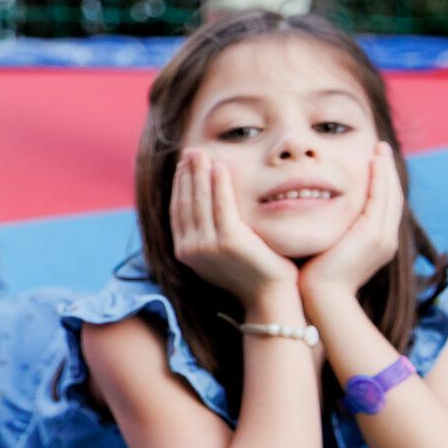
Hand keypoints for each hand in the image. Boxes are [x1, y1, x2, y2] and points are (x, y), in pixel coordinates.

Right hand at [171, 149, 296, 307]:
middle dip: (186, 173)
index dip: (179, 185)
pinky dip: (219, 184)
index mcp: (184, 251)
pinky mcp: (228, 241)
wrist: (270, 296)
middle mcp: (190, 249)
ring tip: (202, 153)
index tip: (184, 165)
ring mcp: (207, 246)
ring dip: (199, 173)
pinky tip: (221, 167)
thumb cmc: (252, 273)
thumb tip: (204, 208)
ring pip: (199, 200)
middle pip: (185, 202)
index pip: (177, 210)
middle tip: (191, 151)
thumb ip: (209, 233)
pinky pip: (221, 205)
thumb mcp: (221, 253)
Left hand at [300, 143, 402, 306]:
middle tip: (380, 148)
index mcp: (377, 243)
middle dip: (387, 172)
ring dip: (385, 170)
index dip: (381, 183)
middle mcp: (386, 239)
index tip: (373, 162)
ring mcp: (383, 237)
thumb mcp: (327, 248)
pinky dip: (379, 178)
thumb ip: (331, 231)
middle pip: (392, 197)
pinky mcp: (373, 234)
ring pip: (389, 194)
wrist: (321, 297)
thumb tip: (315, 216)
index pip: (383, 206)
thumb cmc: (315, 277)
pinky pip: (380, 198)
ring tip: (379, 149)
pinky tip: (374, 160)